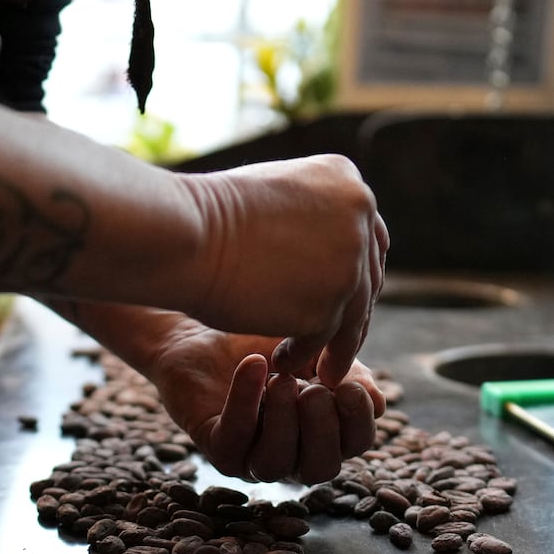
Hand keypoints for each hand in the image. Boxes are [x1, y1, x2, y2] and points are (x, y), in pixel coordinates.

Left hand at [142, 320, 385, 483]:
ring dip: (283, 422)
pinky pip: (235, 441)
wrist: (208, 330)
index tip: (350, 387)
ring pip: (276, 464)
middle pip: (321, 468)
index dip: (358, 422)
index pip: (355, 445)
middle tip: (314, 389)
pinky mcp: (217, 448)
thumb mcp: (318, 350)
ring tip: (281, 380)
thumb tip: (378, 404)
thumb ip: (348, 372)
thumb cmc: (269, 343)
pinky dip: (246, 404)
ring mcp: (253, 457)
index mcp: (324, 434)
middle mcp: (293, 454)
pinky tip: (253, 367)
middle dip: (322, 430)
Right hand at [175, 155, 387, 388]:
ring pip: (351, 316)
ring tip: (320, 370)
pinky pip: (322, 340)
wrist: (183, 234)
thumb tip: (328, 251)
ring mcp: (347, 263)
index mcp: (348, 183)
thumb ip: (312, 216)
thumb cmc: (210, 215)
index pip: (370, 239)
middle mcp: (359, 218)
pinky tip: (282, 364)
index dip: (358, 274)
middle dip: (352, 315)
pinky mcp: (326, 305)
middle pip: (367, 279)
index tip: (345, 300)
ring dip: (336, 347)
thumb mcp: (275, 194)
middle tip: (338, 345)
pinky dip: (303, 355)